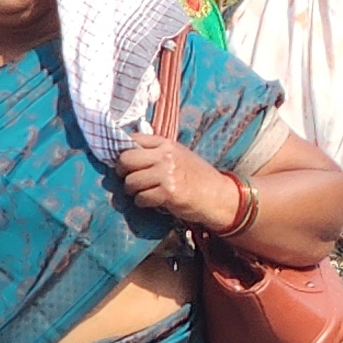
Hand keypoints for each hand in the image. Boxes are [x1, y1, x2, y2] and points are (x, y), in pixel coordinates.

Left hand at [112, 131, 226, 227]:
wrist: (219, 196)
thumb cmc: (198, 177)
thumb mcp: (179, 156)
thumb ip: (156, 153)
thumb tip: (126, 155)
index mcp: (167, 144)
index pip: (133, 139)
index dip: (123, 151)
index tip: (126, 162)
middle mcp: (166, 156)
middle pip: (126, 160)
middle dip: (122, 172)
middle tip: (129, 178)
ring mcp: (167, 174)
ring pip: (130, 181)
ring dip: (132, 191)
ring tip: (143, 192)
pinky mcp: (168, 193)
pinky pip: (141, 198)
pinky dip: (143, 202)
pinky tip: (152, 201)